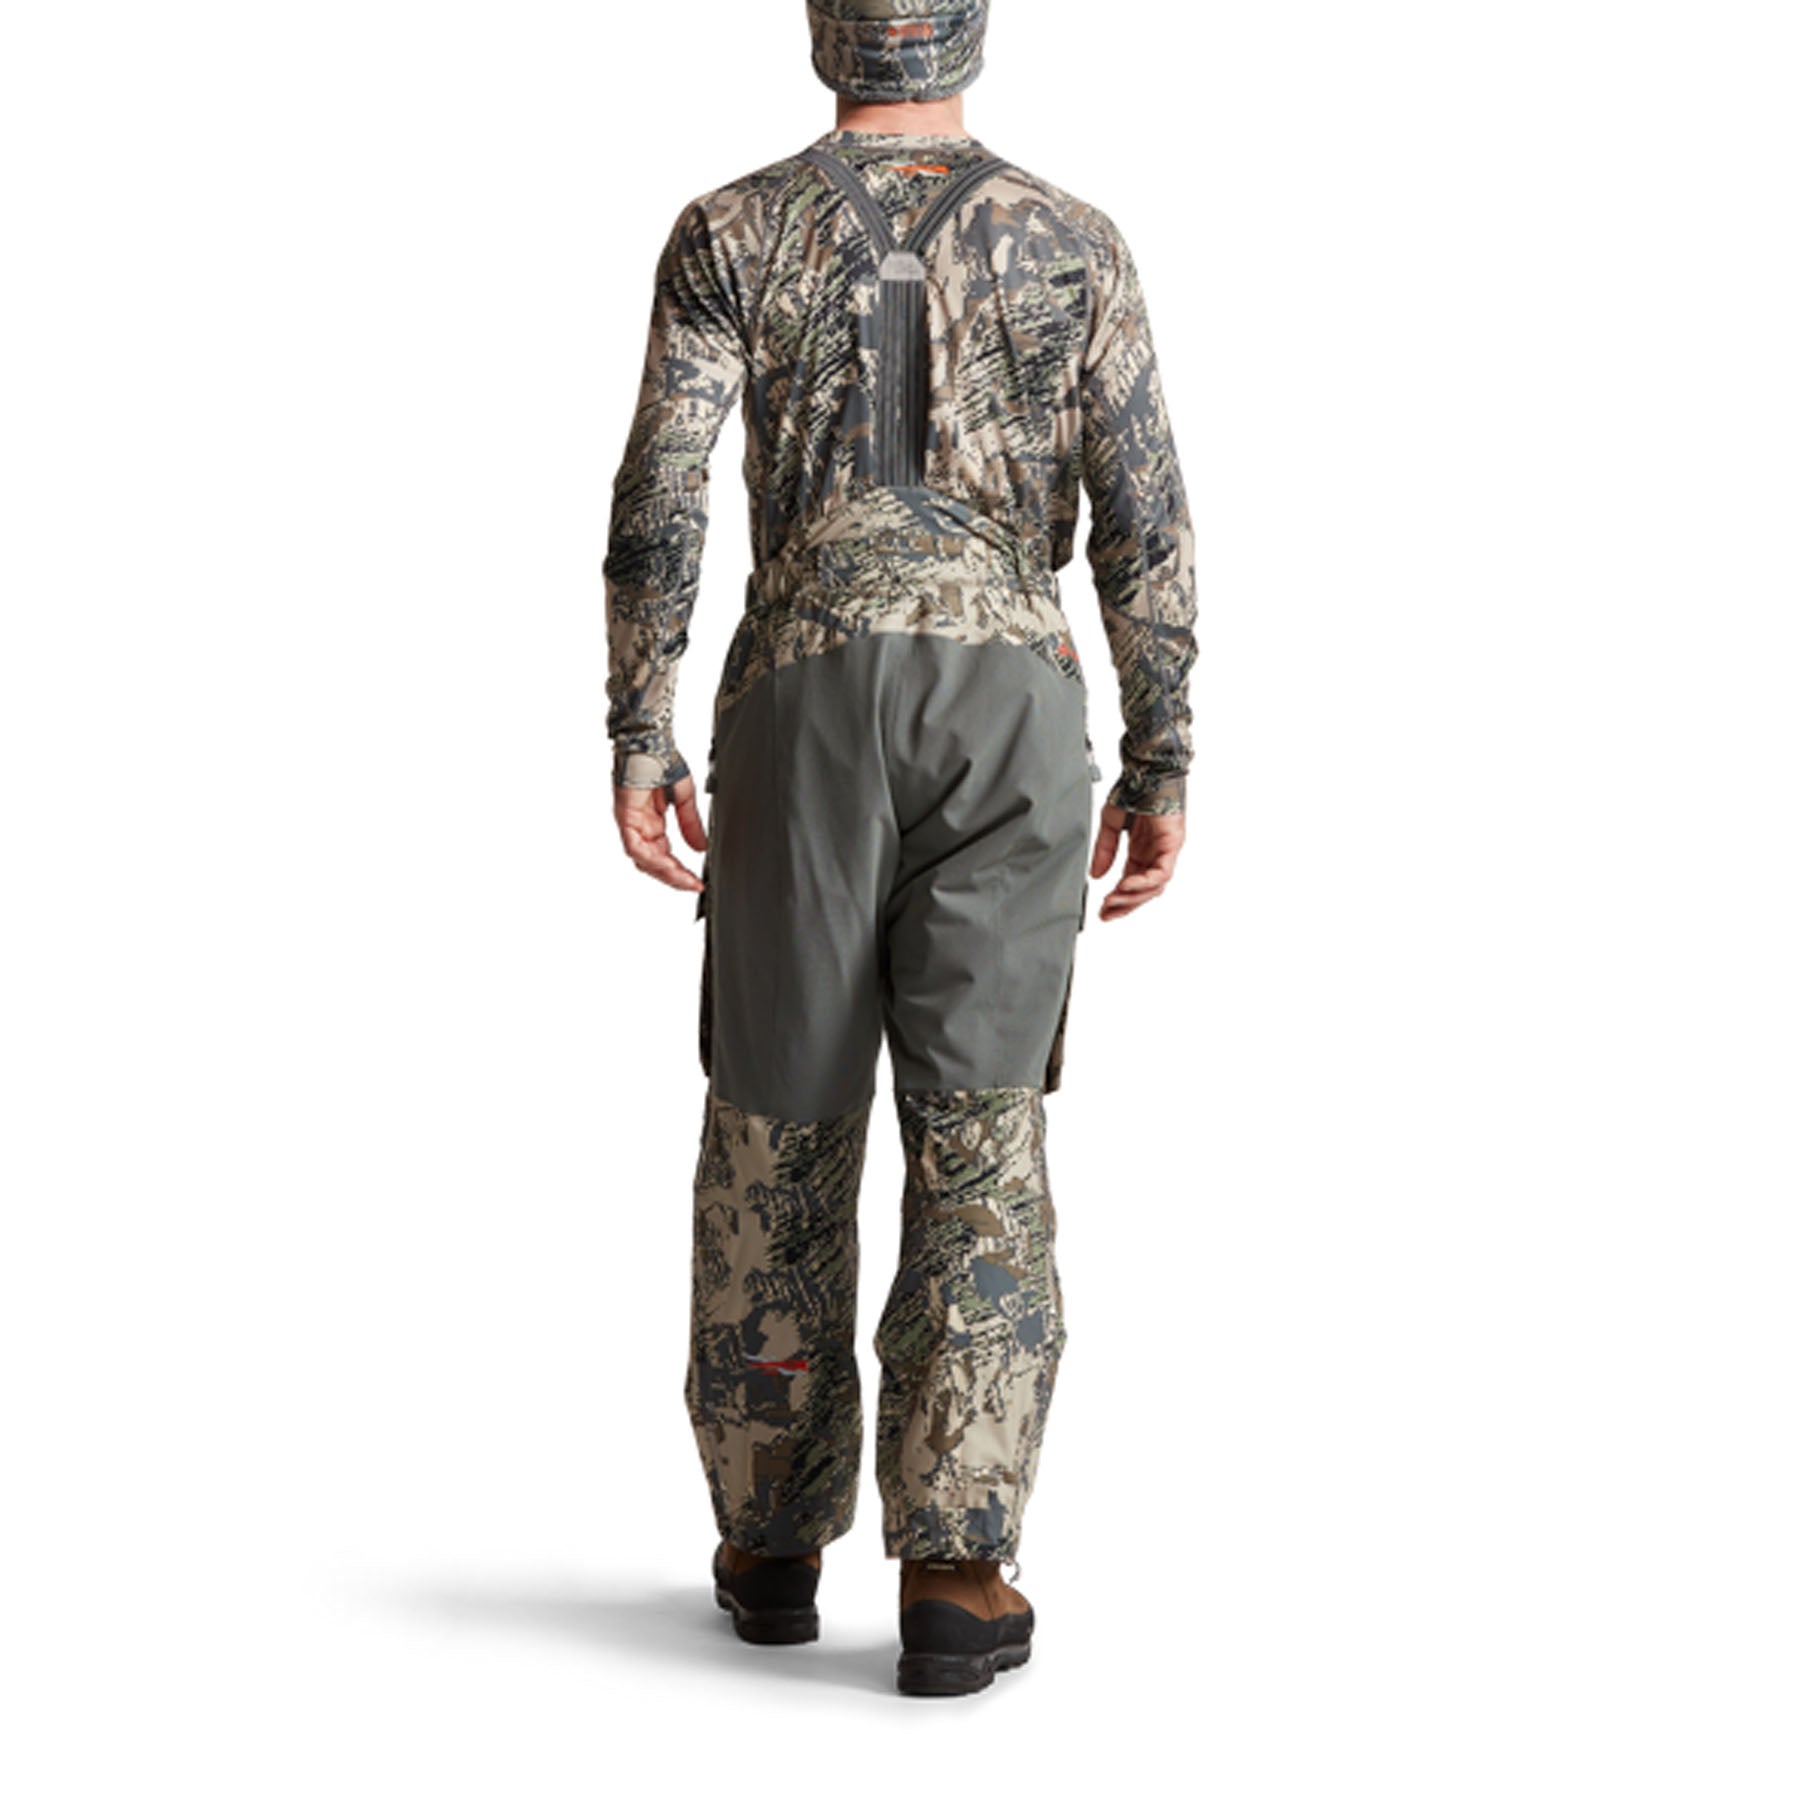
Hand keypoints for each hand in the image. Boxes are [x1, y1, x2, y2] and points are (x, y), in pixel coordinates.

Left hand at [615, 774, 707, 893]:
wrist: (651, 743)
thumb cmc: (662, 762)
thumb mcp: (684, 799)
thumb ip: (691, 825)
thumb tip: (701, 848)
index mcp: (651, 823)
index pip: (664, 856)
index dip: (680, 872)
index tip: (697, 882)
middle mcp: (640, 826)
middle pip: (652, 864)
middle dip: (674, 877)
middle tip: (692, 885)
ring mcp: (630, 823)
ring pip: (643, 860)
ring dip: (664, 872)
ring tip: (684, 880)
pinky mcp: (625, 818)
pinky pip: (635, 847)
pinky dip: (651, 858)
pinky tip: (668, 864)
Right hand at [1089, 802, 1184, 921]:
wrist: (1146, 771)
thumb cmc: (1132, 791)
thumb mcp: (1110, 825)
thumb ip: (1104, 851)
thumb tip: (1096, 876)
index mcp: (1141, 851)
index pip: (1132, 884)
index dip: (1118, 899)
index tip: (1103, 911)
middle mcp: (1155, 854)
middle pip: (1144, 891)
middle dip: (1124, 905)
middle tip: (1106, 913)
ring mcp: (1165, 851)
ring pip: (1154, 887)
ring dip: (1132, 897)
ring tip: (1112, 901)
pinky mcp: (1172, 844)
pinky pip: (1161, 872)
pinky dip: (1143, 882)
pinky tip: (1125, 886)